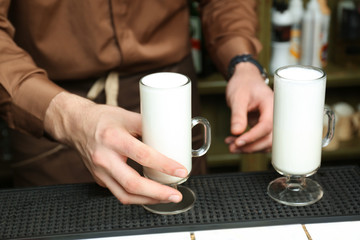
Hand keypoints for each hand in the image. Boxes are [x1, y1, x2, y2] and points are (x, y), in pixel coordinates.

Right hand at [44, 92, 187, 204]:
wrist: (75, 125)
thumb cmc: (100, 119)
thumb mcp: (125, 115)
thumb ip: (147, 125)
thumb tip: (170, 135)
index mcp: (113, 138)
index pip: (142, 155)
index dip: (164, 165)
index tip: (180, 171)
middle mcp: (104, 158)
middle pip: (132, 184)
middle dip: (158, 193)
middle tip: (176, 195)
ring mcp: (100, 172)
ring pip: (125, 195)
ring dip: (149, 200)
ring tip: (167, 197)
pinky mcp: (99, 179)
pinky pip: (119, 192)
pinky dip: (137, 196)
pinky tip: (150, 192)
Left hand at [225, 62, 272, 152]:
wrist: (245, 79)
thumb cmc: (243, 84)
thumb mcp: (238, 97)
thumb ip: (238, 115)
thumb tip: (236, 132)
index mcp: (272, 105)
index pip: (267, 125)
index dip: (253, 136)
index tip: (239, 141)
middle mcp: (275, 115)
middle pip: (270, 138)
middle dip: (252, 146)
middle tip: (233, 148)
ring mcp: (270, 122)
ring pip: (265, 142)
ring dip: (249, 148)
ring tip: (231, 146)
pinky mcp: (263, 127)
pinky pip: (260, 140)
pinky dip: (248, 144)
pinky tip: (234, 142)